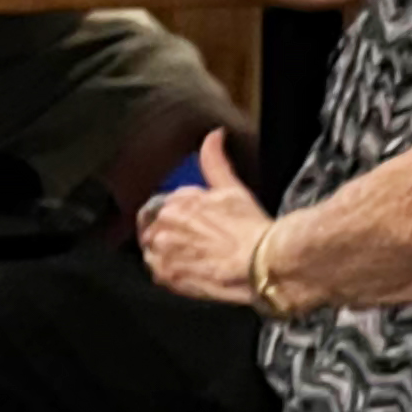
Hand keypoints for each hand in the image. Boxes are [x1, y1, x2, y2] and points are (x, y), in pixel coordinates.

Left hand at [137, 129, 269, 303]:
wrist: (258, 263)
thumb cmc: (249, 226)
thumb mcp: (232, 187)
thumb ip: (215, 160)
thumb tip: (213, 135)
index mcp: (178, 200)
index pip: (164, 204)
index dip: (181, 214)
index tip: (194, 223)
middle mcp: (165, 224)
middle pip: (156, 226)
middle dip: (171, 231)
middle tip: (196, 241)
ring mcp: (164, 252)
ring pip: (153, 249)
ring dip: (166, 250)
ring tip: (192, 256)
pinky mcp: (167, 277)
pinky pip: (156, 272)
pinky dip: (168, 270)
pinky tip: (188, 269)